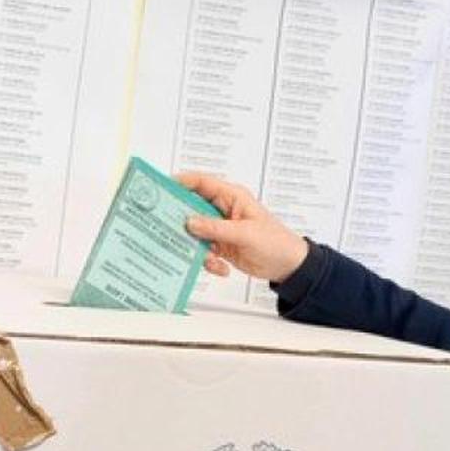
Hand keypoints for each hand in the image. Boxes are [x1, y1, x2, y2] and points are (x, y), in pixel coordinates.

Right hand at [175, 172, 308, 282]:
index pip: (201, 182)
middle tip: (168, 230)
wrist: (289, 266)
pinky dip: (208, 261)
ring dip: (196, 247)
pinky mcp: (221, 246)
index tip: (160, 189)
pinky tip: (221, 268)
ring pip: (195, 233)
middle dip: (181, 220)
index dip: (180, 182)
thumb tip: (190, 222)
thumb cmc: (276, 243)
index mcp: (232, 197)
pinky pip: (203, 251)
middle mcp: (223, 210)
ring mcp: (220, 229)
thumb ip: (216, 227)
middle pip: (191, 208)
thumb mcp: (245, 234)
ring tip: (206, 257)